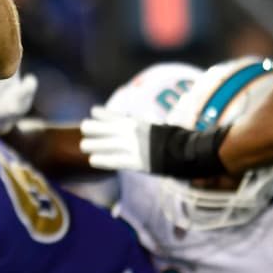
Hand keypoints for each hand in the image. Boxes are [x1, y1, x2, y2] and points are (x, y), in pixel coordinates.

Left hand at [79, 106, 229, 177]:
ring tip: (83, 145)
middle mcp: (135, 133)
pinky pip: (116, 161)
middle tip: (83, 127)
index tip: (93, 110)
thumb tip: (146, 116)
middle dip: (94, 128)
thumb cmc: (179, 140)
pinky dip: (103, 160)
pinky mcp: (137, 162)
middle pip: (108, 129)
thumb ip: (151, 123)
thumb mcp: (164, 126)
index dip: (104, 114)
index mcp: (141, 124)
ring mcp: (135, 147)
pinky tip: (92, 160)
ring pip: (108, 144)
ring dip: (94, 144)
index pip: (118, 116)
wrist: (190, 152)